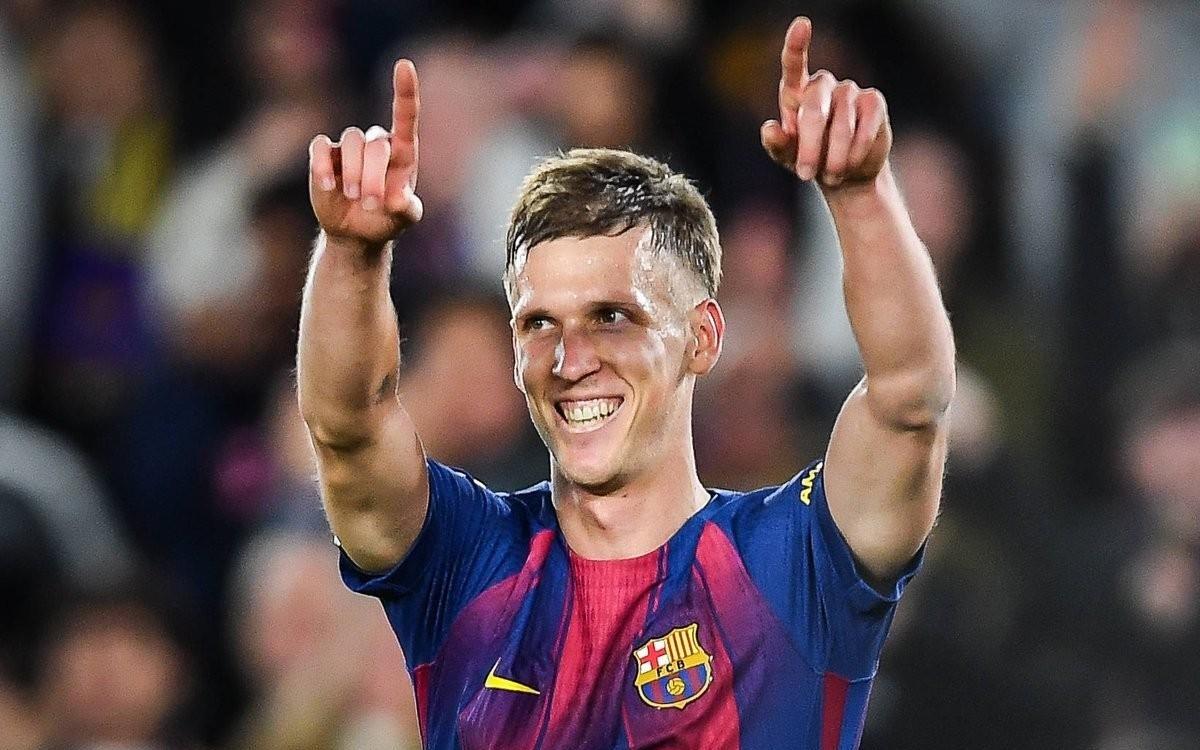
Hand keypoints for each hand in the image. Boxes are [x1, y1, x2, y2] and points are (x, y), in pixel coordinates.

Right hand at [309, 60, 423, 248]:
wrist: (357, 232)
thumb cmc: (386, 220)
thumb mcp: (404, 218)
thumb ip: (408, 209)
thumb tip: (398, 198)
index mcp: (402, 151)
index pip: (405, 116)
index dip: (405, 90)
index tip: (404, 65)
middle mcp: (376, 143)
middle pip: (375, 143)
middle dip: (374, 176)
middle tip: (372, 203)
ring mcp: (349, 147)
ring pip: (350, 141)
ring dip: (353, 172)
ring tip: (354, 197)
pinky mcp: (324, 155)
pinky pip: (320, 147)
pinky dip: (322, 165)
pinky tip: (328, 186)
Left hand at [760, 17, 891, 189]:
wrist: (844, 175)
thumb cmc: (810, 160)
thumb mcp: (788, 157)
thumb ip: (777, 144)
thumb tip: (769, 129)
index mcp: (796, 92)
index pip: (794, 63)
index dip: (797, 44)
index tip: (802, 24)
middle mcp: (824, 86)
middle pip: (814, 108)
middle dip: (810, 146)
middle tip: (805, 175)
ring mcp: (850, 92)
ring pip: (842, 123)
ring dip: (835, 156)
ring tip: (831, 175)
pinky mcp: (874, 104)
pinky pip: (866, 126)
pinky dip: (857, 151)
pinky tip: (852, 165)